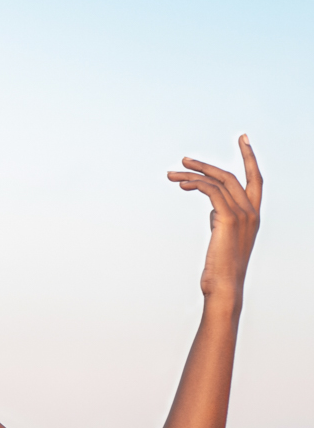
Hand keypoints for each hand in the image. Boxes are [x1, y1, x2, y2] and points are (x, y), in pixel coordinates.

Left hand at [168, 134, 262, 303]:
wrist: (224, 288)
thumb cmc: (220, 269)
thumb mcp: (223, 238)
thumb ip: (221, 219)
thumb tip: (213, 210)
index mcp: (253, 216)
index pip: (255, 180)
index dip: (249, 158)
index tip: (243, 139)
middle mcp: (252, 213)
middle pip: (231, 176)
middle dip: (207, 165)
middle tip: (184, 160)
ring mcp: (243, 215)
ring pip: (219, 182)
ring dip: (193, 175)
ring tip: (172, 175)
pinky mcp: (229, 219)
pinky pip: (212, 191)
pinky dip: (196, 184)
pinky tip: (182, 184)